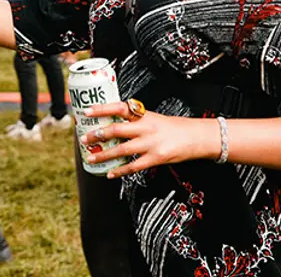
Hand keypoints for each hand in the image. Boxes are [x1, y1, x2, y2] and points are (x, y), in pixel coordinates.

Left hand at [79, 102, 217, 178]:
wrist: (197, 137)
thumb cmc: (174, 127)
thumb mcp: (154, 118)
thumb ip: (136, 121)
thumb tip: (114, 125)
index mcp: (145, 114)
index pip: (120, 108)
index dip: (102, 109)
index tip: (86, 111)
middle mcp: (146, 127)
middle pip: (117, 129)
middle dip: (98, 134)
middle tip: (84, 138)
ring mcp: (151, 143)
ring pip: (122, 149)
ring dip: (104, 154)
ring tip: (91, 157)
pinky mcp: (156, 158)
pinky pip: (133, 166)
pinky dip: (120, 170)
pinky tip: (110, 173)